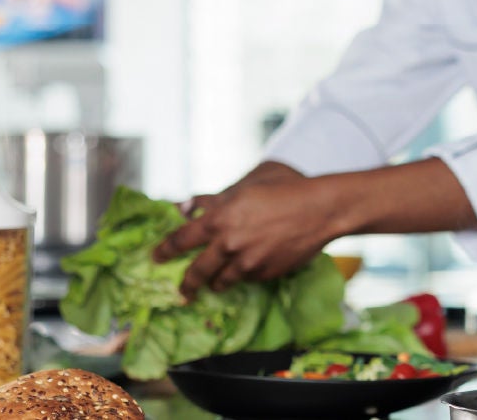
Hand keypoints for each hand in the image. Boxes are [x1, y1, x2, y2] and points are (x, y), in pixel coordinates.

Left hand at [153, 163, 341, 298]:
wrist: (321, 210)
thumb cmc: (285, 189)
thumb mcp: (247, 186)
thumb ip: (214, 200)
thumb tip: (186, 207)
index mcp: (220, 219)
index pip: (180, 240)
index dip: (165, 250)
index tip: (156, 258)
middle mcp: (228, 245)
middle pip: (196, 272)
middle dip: (186, 284)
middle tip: (182, 290)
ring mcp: (247, 263)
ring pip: (221, 281)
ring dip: (215, 282)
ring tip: (214, 284)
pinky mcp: (265, 274)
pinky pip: (247, 280)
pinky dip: (244, 275)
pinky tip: (250, 267)